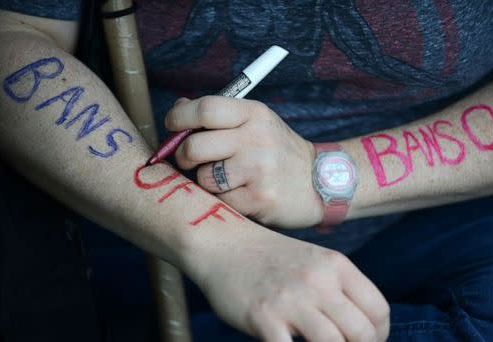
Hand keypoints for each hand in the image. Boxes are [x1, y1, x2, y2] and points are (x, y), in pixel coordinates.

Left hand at [165, 96, 321, 227]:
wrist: (320, 183)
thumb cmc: (277, 151)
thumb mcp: (257, 123)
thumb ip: (220, 115)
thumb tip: (178, 107)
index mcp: (254, 114)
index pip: (205, 109)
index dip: (180, 117)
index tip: (172, 125)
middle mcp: (257, 138)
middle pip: (194, 146)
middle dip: (183, 156)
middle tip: (190, 160)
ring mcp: (259, 170)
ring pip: (203, 178)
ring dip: (206, 182)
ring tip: (226, 179)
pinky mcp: (259, 199)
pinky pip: (219, 201)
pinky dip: (222, 200)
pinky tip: (240, 195)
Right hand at [191, 226, 389, 341]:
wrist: (224, 243)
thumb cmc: (271, 258)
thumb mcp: (314, 261)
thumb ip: (339, 288)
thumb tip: (362, 328)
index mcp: (336, 265)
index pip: (378, 309)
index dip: (380, 335)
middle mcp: (318, 281)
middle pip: (362, 333)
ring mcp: (290, 300)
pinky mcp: (263, 317)